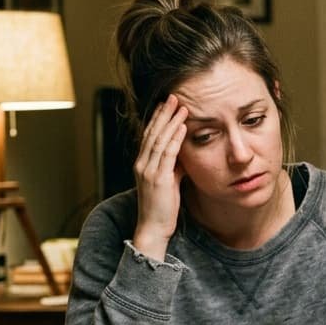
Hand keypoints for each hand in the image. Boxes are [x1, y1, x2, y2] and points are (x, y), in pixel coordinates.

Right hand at [132, 94, 189, 260]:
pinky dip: (175, 138)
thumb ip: (173, 167)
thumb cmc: (162, 208)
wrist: (154, 228)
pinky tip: (182, 127)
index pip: (148, 136)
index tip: (166, 105)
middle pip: (152, 133)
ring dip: (171, 121)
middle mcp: (142, 164)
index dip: (157, 119)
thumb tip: (183, 155)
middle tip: (173, 97)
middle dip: (163, 114)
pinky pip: (167, 154)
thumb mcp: (168, 183)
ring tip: (180, 106)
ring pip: (159, 140)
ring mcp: (148, 171)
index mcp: (142, 164)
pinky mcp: (158, 179)